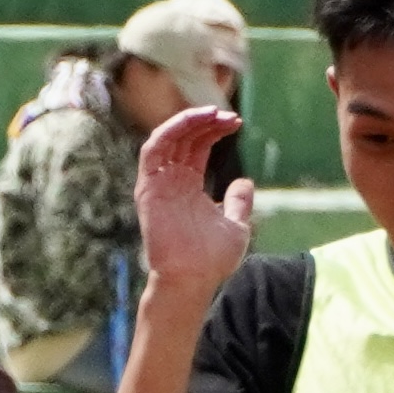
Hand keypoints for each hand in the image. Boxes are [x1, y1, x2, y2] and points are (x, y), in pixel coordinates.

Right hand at [133, 107, 255, 299]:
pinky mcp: (148, 188)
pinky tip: (192, 121)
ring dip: (188, 121)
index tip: (237, 123)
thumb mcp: (236, 226)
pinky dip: (169, 131)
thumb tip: (245, 181)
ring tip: (214, 113)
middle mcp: (171, 181)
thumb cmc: (212, 260)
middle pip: (185, 138)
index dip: (214, 131)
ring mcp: (158, 184)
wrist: (193, 279)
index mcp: (189, 186)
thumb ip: (239, 203)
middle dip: (206, 122)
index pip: (198, 146)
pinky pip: (153, 151)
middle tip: (229, 116)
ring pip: (168, 138)